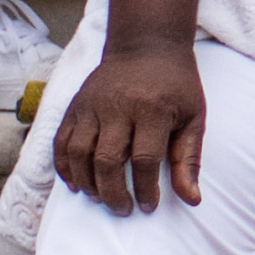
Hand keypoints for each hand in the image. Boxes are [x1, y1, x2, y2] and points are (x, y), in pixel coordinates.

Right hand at [57, 34, 210, 213]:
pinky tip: (77, 184)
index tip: (149, 205)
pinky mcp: (75, 106)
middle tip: (123, 210)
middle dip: (114, 193)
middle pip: (107, 161)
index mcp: (151, 109)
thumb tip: (192, 200)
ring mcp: (91, 105)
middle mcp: (117, 106)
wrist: (146, 44)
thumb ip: (189, 159)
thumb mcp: (193, 117)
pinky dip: (64, 167)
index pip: (144, 159)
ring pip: (78, 154)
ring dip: (87, 183)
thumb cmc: (175, 85)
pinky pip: (61, 142)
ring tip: (100, 198)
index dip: (146, 189)